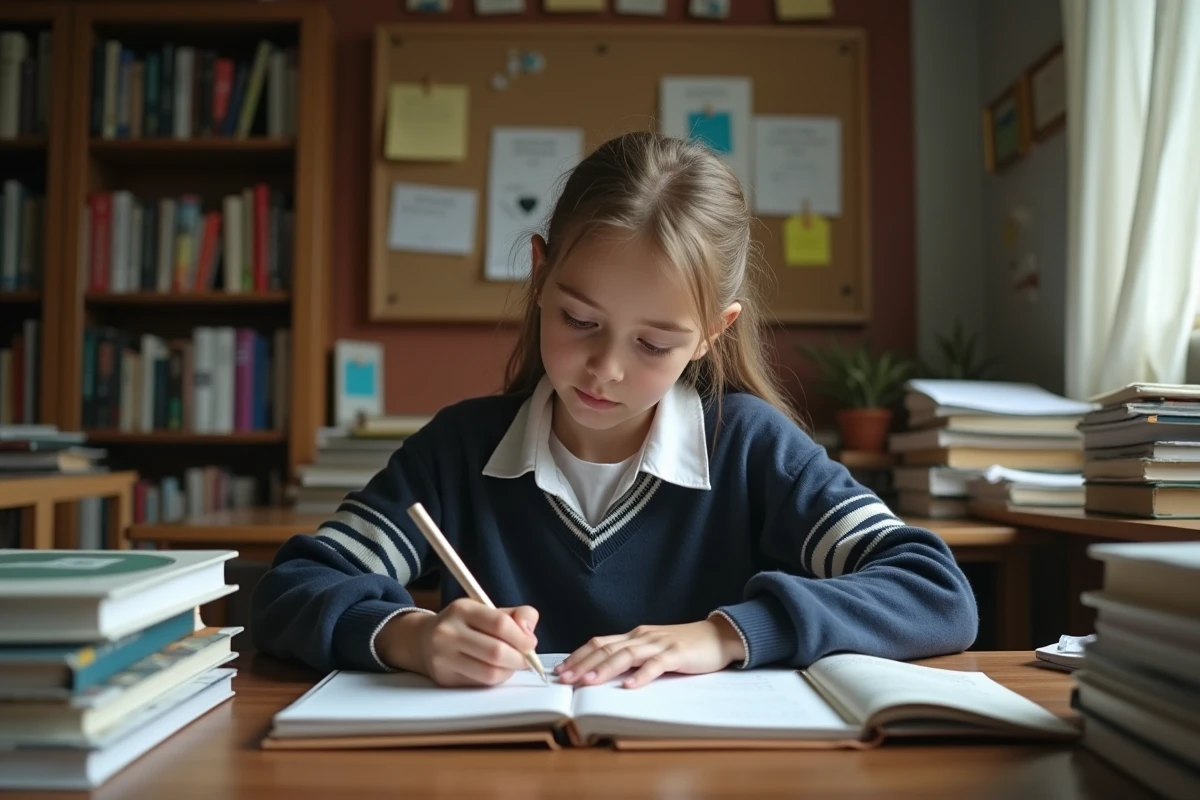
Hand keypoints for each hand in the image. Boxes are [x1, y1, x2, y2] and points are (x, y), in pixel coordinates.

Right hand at [377, 599, 538, 686]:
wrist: (422, 640)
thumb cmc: (464, 624)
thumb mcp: (486, 610)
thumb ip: (517, 615)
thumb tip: (529, 633)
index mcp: (462, 609)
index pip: (500, 624)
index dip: (522, 637)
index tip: (531, 643)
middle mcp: (448, 632)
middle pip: (496, 652)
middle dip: (519, 658)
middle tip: (526, 659)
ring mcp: (443, 658)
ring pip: (489, 673)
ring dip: (508, 671)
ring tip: (511, 664)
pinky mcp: (444, 678)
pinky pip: (480, 684)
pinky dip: (495, 679)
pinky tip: (495, 670)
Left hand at [555, 616, 745, 688]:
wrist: (719, 635)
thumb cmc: (684, 645)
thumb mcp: (653, 648)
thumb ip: (632, 656)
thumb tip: (604, 671)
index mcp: (634, 636)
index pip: (600, 643)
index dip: (579, 655)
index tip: (561, 670)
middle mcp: (642, 637)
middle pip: (607, 649)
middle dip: (583, 664)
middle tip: (564, 679)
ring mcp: (659, 644)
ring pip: (626, 655)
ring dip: (604, 669)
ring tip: (588, 682)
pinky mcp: (677, 654)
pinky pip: (656, 664)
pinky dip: (641, 675)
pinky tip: (629, 686)